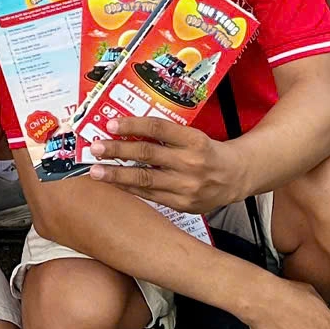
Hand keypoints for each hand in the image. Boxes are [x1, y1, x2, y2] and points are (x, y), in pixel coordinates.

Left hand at [83, 117, 248, 215]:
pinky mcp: (182, 204)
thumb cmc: (207, 151)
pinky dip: (130, 189)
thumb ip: (165, 134)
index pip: (159, 129)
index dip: (133, 126)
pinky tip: (114, 184)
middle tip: (95, 147)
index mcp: (194, 140)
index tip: (111, 124)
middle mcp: (191, 163)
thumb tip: (126, 129)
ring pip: (145, 180)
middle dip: (118, 151)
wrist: (234, 177)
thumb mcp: (193, 135)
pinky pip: (150, 196)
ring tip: (95, 172)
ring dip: (117, 176)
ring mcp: (186, 186)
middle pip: (148, 155)